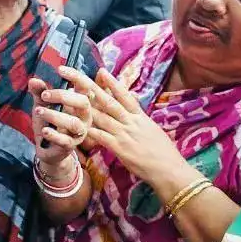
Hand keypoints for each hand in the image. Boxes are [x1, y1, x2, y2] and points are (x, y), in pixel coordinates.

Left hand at [27, 77, 91, 170]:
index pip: (85, 86)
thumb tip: (33, 80)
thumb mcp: (43, 105)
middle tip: (44, 95)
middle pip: (83, 102)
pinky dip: (54, 134)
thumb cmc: (49, 122)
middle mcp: (84, 117)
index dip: (76, 76)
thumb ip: (39, 93)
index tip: (60, 69)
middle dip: (63, 96)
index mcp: (80, 103)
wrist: (48, 148)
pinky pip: (65, 141)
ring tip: (38, 111)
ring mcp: (79, 132)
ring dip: (55, 115)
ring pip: (73, 123)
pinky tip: (44, 130)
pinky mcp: (71, 146)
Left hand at [62, 66, 192, 197]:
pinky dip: (90, 131)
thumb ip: (141, 119)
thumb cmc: (164, 153)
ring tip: (70, 96)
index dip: (112, 83)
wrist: (170, 170)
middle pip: (109, 101)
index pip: (125, 96)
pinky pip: (101, 137)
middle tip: (76, 76)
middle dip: (91, 88)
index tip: (100, 71)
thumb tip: (135, 106)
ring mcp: (125, 135)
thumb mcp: (153, 130)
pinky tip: (78, 125)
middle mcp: (131, 122)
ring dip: (85, 107)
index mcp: (140, 118)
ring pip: (102, 116)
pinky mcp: (120, 149)